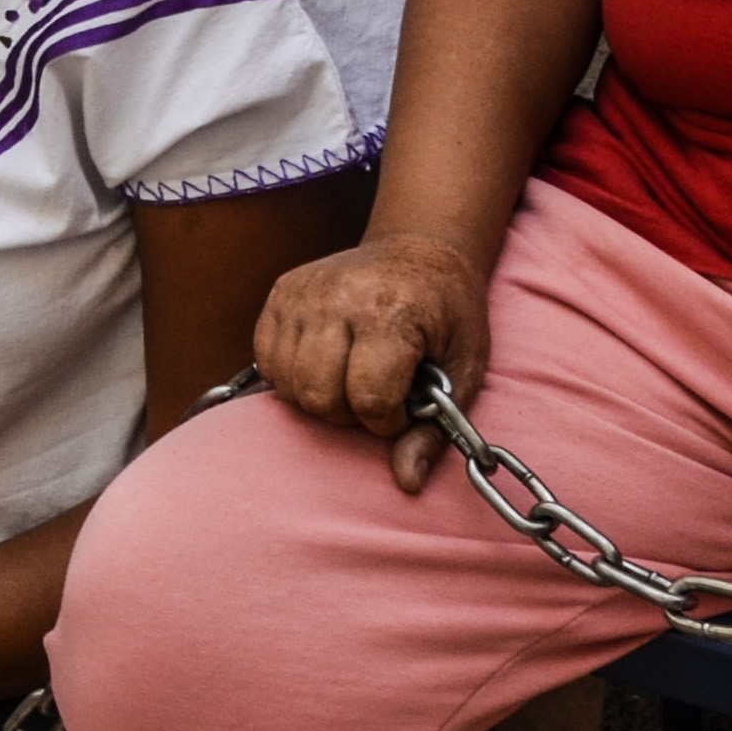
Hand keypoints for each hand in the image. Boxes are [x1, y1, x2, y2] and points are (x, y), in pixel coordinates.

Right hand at [254, 230, 494, 496]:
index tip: (404, 408)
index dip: (387, 420)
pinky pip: (267, 360)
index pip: (369, 397)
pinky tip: (324, 365)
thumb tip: (407, 481)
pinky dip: (291, 376)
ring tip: (349, 379)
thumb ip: (435, 428)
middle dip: (348, 412)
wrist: (421, 249)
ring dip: (318, 396)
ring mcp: (304, 292)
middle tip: (374, 396)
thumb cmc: (448, 313)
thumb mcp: (464, 368)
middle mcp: (339, 297)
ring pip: (288, 382)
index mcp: (391, 311)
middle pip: (318, 393)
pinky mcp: (281, 292)